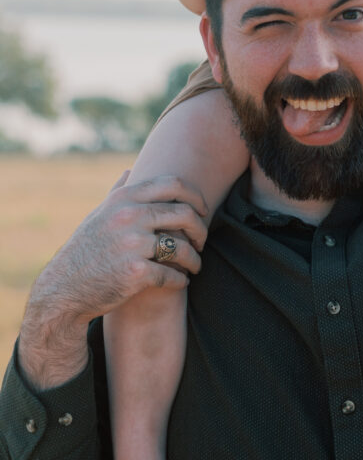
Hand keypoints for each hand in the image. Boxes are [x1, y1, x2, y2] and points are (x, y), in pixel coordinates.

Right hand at [18, 173, 208, 388]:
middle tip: (201, 241)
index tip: (202, 210)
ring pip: (182, 248)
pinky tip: (181, 281)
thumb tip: (131, 169)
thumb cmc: (85, 249)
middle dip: (200, 229)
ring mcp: (133, 244)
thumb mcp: (98, 215)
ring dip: (194, 259)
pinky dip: (181, 280)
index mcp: (124, 199)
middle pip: (185, 214)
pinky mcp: (136, 273)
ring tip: (194, 266)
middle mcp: (129, 217)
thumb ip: (118, 192)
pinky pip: (172, 275)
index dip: (195, 196)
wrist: (63, 290)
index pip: (173, 184)